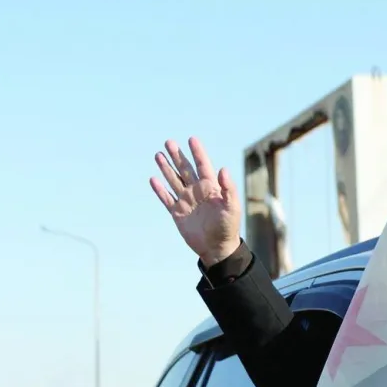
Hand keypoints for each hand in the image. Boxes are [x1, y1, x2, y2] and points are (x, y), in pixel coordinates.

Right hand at [149, 137, 241, 268]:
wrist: (216, 247)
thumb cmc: (228, 227)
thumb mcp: (232, 207)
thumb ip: (229, 188)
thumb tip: (223, 169)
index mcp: (211, 187)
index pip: (202, 165)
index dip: (197, 152)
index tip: (191, 139)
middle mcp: (197, 191)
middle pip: (185, 169)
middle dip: (177, 155)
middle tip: (168, 142)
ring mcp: (186, 201)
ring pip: (174, 180)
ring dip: (166, 168)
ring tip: (158, 155)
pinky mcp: (177, 213)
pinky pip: (166, 199)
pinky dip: (160, 190)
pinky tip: (153, 180)